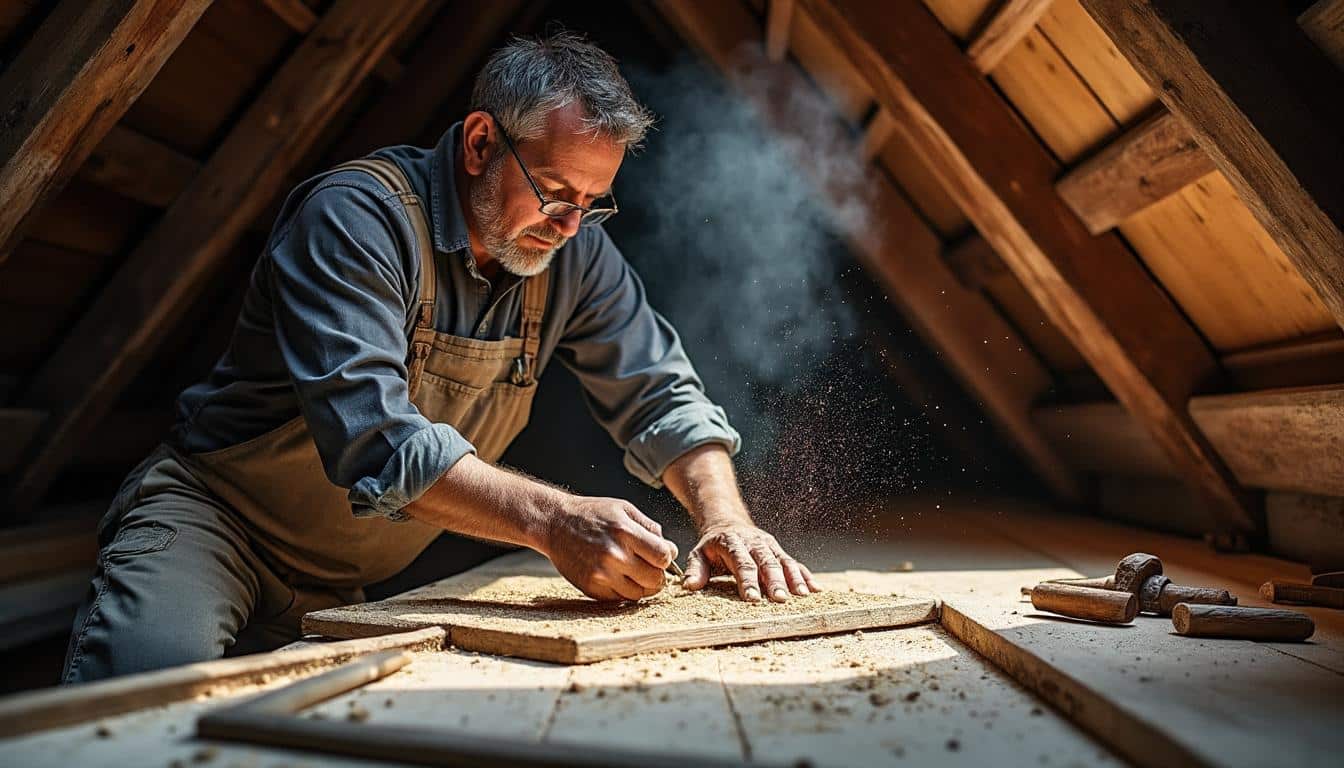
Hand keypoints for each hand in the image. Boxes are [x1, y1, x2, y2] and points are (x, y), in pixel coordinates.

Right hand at [541, 496, 677, 601]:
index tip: (660, 554)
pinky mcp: (591, 588)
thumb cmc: (593, 513)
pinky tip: (620, 578)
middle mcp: (614, 555)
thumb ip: (650, 528)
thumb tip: (670, 550)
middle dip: (658, 575)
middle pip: (655, 580)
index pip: (663, 557)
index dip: (666, 557)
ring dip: (643, 587)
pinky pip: (619, 599)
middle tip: (651, 568)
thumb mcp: (624, 509)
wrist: (555, 523)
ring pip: (639, 595)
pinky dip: (625, 592)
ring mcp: (601, 574)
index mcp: (625, 532)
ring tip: (636, 574)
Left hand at [682, 524, 819, 601]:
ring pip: (784, 561)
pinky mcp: (779, 551)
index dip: (747, 581)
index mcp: (732, 543)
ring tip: (803, 596)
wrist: (727, 524)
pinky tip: (816, 590)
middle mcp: (753, 543)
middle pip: (766, 563)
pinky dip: (806, 576)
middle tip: (780, 599)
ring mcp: (769, 546)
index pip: (741, 563)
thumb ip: (695, 570)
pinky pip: (795, 563)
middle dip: (774, 581)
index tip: (752, 598)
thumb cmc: (712, 547)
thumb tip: (689, 587)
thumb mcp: (698, 554)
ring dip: (794, 578)